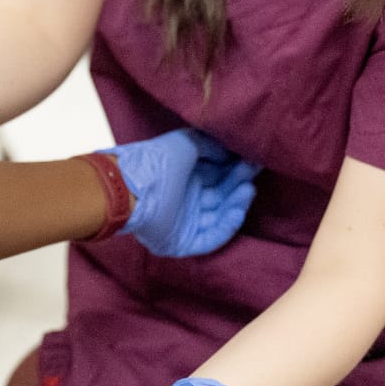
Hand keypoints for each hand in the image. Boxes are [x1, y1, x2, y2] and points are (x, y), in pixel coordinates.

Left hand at [113, 129, 259, 255]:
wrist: (131, 189)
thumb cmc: (156, 162)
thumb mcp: (186, 143)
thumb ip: (210, 145)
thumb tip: (230, 152)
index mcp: (186, 178)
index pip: (218, 177)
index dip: (236, 170)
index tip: (253, 161)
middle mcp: (187, 200)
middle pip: (221, 196)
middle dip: (238, 185)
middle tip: (252, 174)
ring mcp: (186, 223)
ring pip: (219, 217)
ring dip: (236, 204)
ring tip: (247, 190)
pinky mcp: (185, 242)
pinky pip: (211, 238)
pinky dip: (226, 227)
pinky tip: (237, 211)